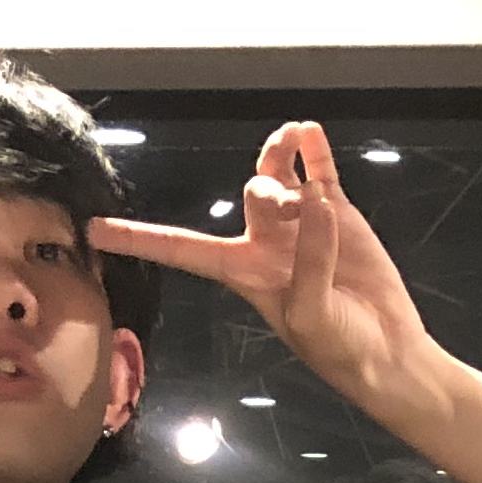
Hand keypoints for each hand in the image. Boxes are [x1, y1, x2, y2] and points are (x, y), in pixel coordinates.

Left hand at [93, 123, 431, 410]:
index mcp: (245, 273)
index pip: (182, 250)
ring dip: (282, 158)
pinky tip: (308, 132)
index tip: (95, 232)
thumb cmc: (339, 347)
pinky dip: (311, 149)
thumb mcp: (312, 315)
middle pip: (251, 195)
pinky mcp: (338, 215)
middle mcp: (267, 243)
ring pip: (278, 173)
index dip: (139, 239)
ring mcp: (303, 224)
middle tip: (295, 208)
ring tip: (301, 160)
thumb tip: (316, 204)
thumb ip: (310, 261)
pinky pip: (317, 170)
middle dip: (269, 190)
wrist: (386, 351)